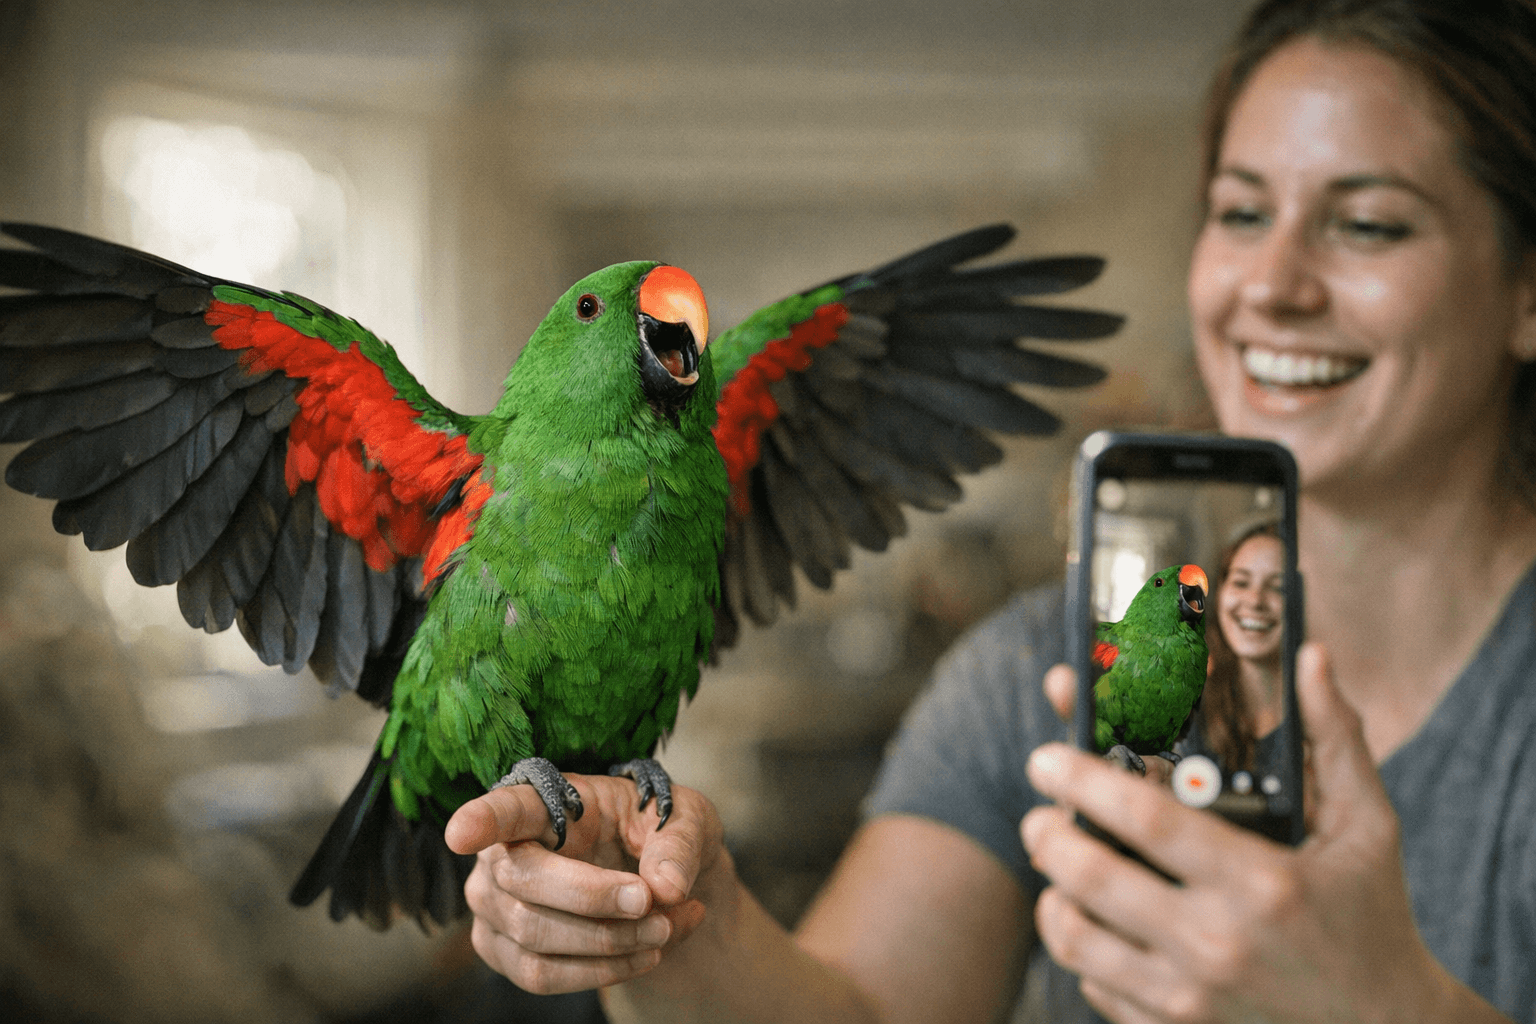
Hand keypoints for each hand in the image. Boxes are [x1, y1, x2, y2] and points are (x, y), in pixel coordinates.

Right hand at [446, 773, 722, 993]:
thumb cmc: (661, 835)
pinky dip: (603, 970)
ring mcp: (494, 905)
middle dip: (593, 899)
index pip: (504, 807)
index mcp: (544, 802)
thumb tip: (665, 887)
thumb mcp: (688, 821)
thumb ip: (679, 845)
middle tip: (651, 901)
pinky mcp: (503, 951)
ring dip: (609, 943)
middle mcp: (502, 852)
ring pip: (535, 937)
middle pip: (523, 881)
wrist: (660, 885)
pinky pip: (541, 976)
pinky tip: (645, 953)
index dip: (480, 820)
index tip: (460, 833)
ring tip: (666, 928)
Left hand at [1021, 644, 1486, 1023]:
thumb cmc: (1371, 919)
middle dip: (1047, 833)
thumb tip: (1314, 657)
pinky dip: (1082, 948)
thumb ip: (1335, 739)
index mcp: (1261, 883)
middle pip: (1090, 877)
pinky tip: (1092, 920)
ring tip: (1056, 863)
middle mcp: (1218, 944)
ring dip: (1050, 893)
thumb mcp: (1367, 828)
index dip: (1082, 778)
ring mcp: (1192, 1000)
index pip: (1145, 819)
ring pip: (1076, 938)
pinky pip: (1096, 985)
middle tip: (1040, 812)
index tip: (1046, 754)